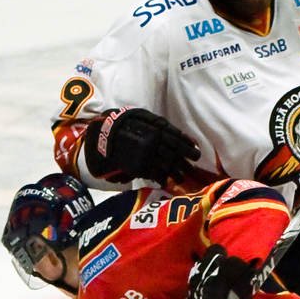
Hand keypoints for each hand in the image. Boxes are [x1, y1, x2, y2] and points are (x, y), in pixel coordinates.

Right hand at [82, 107, 200, 184]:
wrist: (103, 135)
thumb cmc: (124, 123)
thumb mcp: (142, 117)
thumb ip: (159, 124)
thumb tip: (178, 133)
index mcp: (154, 128)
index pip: (176, 137)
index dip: (187, 144)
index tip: (196, 149)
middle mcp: (152, 142)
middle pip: (174, 152)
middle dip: (186, 160)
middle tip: (194, 164)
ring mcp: (145, 155)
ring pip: (166, 165)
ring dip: (176, 172)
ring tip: (181, 177)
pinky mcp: (138, 167)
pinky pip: (154, 174)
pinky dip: (162, 178)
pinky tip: (166, 181)